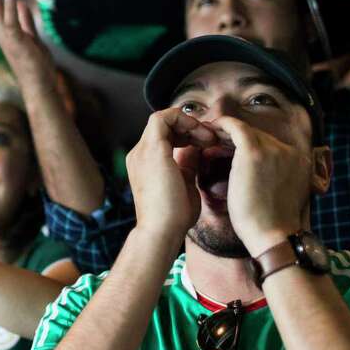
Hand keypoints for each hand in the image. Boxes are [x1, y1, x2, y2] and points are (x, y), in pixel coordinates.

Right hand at [0, 0, 54, 85]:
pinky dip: (10, 7)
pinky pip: (11, 22)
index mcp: (4, 29)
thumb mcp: (31, 37)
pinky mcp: (17, 42)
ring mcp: (7, 37)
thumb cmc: (35, 64)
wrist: (39, 85)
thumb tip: (21, 4)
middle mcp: (1, 31)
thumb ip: (25, 20)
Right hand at [125, 109, 219, 240]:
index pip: (164, 135)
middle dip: (189, 126)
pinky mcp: (153, 150)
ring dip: (189, 122)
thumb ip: (187, 163)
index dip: (186, 133)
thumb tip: (197, 148)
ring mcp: (142, 151)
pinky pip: (164, 118)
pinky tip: (203, 137)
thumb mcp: (184, 182)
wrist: (161, 231)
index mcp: (145, 163)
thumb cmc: (174, 216)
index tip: (206, 144)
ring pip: (162, 118)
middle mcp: (139, 154)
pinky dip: (185, 121)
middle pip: (163, 124)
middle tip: (211, 139)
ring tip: (208, 138)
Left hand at [213, 116, 310, 255]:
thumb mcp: (279, 197)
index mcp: (300, 163)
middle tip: (214, 141)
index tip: (229, 150)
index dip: (249, 146)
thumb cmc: (270, 226)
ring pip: (246, 131)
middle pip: (259, 137)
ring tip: (208, 138)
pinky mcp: (254, 151)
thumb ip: (274, 180)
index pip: (271, 146)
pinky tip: (209, 128)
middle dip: (235, 139)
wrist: (273, 236)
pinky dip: (221, 125)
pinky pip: (234, 127)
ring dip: (226, 134)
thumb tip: (259, 180)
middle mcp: (290, 151)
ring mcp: (274, 150)